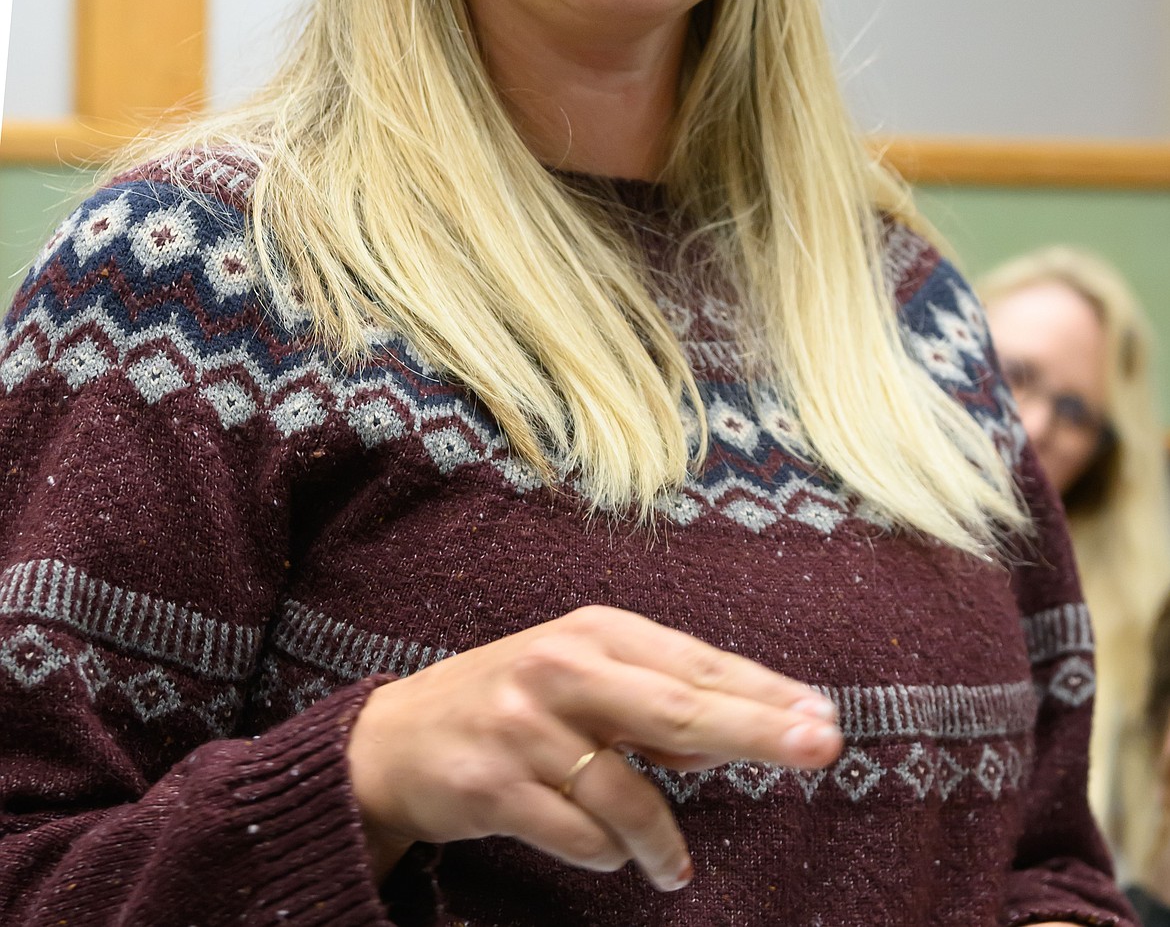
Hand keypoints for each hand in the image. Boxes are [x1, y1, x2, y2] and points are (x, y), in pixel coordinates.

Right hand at [347, 604, 841, 891]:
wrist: (395, 740)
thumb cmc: (513, 704)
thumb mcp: (584, 677)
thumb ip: (656, 698)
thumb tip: (747, 731)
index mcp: (594, 630)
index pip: (697, 663)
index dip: (764, 694)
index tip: (823, 717)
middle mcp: (561, 665)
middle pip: (679, 709)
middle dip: (756, 731)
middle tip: (821, 747)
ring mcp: (525, 725)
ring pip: (630, 795)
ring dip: (662, 843)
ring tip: (670, 866)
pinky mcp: (494, 783)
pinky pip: (583, 838)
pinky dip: (607, 855)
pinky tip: (606, 854)